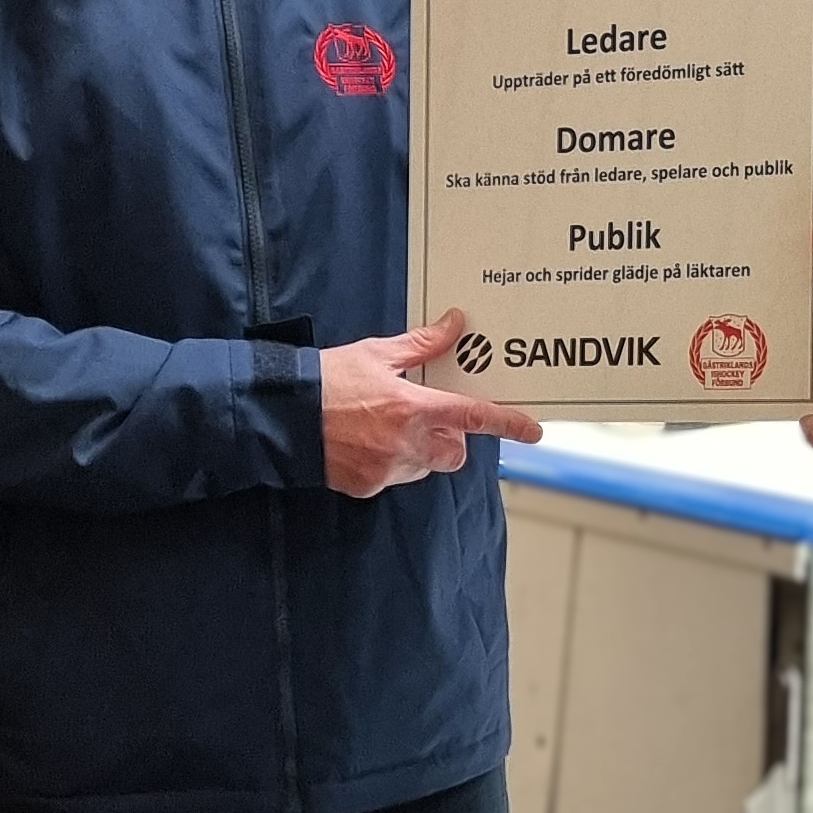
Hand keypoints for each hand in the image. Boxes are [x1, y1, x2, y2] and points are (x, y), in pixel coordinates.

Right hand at [320, 310, 543, 497]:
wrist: (279, 416)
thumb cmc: (327, 380)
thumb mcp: (377, 354)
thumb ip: (422, 346)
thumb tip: (455, 325)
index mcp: (413, 409)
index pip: (473, 418)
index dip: (507, 424)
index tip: (533, 431)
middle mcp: (405, 444)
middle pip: (455, 454)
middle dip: (452, 440)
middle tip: (429, 418)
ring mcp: (385, 469)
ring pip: (424, 467)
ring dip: (419, 451)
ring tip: (387, 427)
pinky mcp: (365, 487)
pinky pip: (394, 477)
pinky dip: (390, 463)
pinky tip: (365, 443)